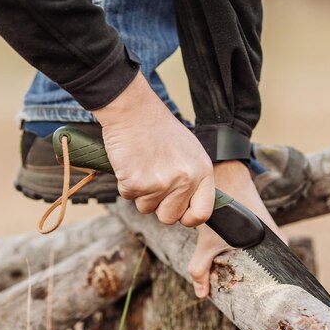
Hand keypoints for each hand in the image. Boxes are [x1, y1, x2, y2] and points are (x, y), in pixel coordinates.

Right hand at [94, 72, 214, 226]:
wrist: (134, 111)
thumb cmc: (159, 129)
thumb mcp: (190, 151)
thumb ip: (194, 179)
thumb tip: (191, 206)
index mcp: (202, 171)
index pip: (203, 212)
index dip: (188, 217)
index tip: (179, 212)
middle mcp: (185, 180)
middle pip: (170, 217)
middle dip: (159, 205)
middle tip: (153, 181)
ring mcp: (161, 183)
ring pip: (146, 208)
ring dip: (141, 193)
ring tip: (143, 166)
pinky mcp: (138, 183)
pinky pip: (129, 197)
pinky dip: (125, 184)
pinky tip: (131, 163)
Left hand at [188, 160, 286, 297]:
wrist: (227, 182)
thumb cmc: (223, 213)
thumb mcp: (209, 242)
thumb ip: (201, 267)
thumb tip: (201, 294)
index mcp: (279, 247)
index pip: (281, 281)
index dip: (269, 294)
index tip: (259, 307)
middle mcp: (280, 244)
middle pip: (271, 275)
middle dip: (258, 288)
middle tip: (247, 303)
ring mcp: (273, 239)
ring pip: (263, 266)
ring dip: (252, 275)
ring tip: (242, 290)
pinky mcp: (263, 235)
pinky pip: (258, 257)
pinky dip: (249, 264)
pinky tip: (238, 272)